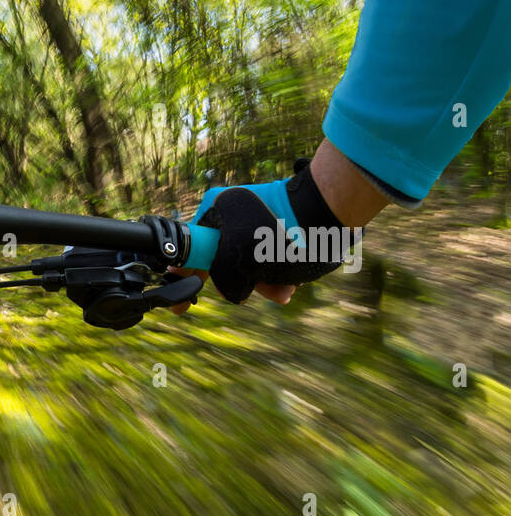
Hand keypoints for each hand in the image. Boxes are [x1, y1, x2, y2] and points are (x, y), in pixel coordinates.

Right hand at [170, 158, 351, 312]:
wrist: (332, 210)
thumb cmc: (283, 234)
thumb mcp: (242, 262)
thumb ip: (223, 279)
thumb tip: (231, 291)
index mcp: (214, 211)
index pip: (191, 250)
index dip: (186, 280)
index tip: (183, 305)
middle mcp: (231, 212)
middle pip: (222, 260)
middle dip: (239, 283)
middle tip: (252, 295)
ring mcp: (257, 217)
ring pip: (249, 261)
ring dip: (264, 282)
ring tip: (284, 292)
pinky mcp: (279, 223)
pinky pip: (269, 254)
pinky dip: (277, 272)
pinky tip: (291, 283)